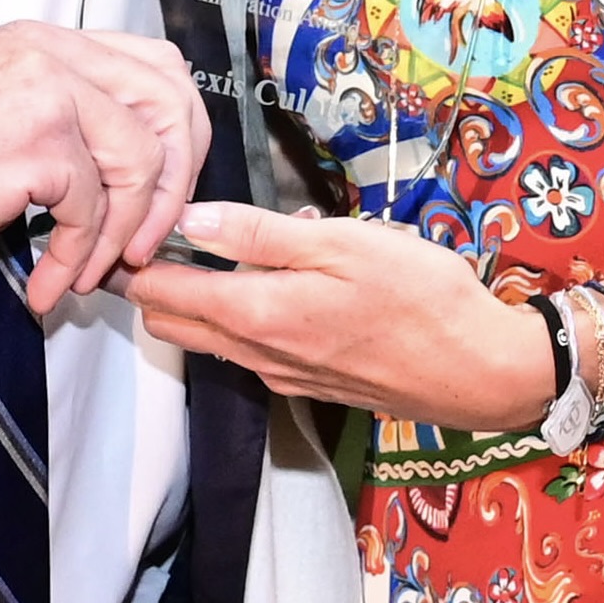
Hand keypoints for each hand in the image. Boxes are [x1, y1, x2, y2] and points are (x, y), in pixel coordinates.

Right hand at [0, 23, 209, 316]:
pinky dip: (76, 261)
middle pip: (170, 103)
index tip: (159, 194)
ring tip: (85, 275)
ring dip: (123, 234)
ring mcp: (47, 90)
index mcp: (46, 40)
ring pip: (141, 161)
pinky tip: (46, 287)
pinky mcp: (34, 142)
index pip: (157, 65)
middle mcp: (52, 51)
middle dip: (173, 183)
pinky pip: (91, 209)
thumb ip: (62, 119)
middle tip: (143, 243)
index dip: (179, 134)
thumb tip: (134, 177)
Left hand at [119, 202, 551, 431]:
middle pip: (174, 323)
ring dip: (194, 300)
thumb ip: (259, 235)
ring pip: (210, 338)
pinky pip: (249, 350)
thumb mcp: (341, 244)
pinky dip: (236, 317)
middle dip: (148, 283)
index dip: (132, 260)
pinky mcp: (310, 383)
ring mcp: (284, 375)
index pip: (162, 294)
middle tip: (143, 232)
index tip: (121, 224)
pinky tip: (266, 284)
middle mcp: (259, 356)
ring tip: (200, 247)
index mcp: (258, 316)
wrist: (482, 371)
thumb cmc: (420, 295)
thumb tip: (189, 219)